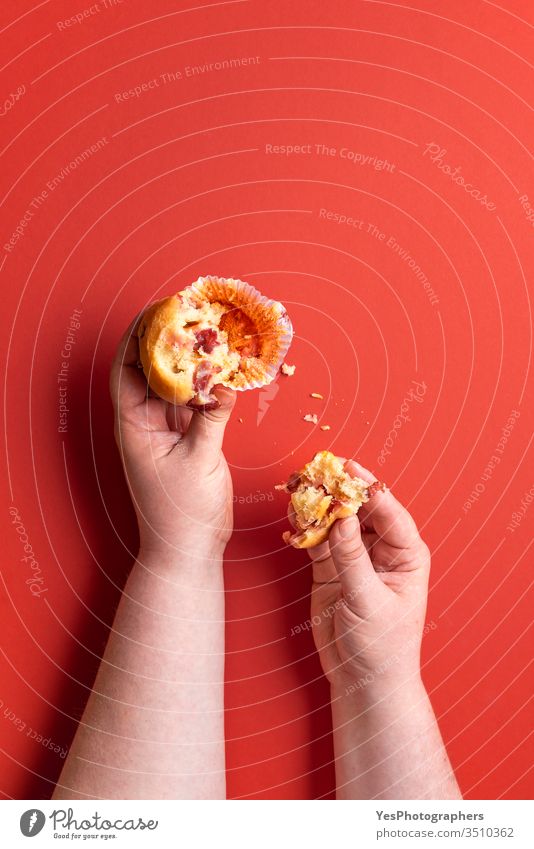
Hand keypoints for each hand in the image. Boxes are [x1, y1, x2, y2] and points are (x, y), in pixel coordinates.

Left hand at [110, 319, 235, 560]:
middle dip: (167, 342)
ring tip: (209, 335)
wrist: (188, 550)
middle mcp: (145, 424)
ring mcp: (166, 431)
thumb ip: (213, 419)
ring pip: (175, 386)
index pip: (127, 370)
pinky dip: (208, 388)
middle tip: (189, 315)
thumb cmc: (182, 513)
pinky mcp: (187, 440)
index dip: (137, 337)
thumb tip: (227, 383)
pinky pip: (195, 404)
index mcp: (134, 426)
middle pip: (151, 371)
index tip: (156, 311)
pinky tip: (224, 372)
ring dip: (190, 363)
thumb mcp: (200, 461)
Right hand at [305, 459, 429, 691]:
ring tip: (299, 487)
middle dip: (340, 490)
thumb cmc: (383, 647)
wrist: (364, 681)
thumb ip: (352, 560)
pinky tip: (292, 517)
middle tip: (318, 470)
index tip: (348, 468)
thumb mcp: (368, 602)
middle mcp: (382, 550)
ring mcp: (355, 558)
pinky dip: (305, 529)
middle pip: (360, 509)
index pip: (389, 511)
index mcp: (406, 554)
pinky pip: (317, 540)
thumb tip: (339, 519)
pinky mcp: (331, 569)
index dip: (369, 487)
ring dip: (319, 505)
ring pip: (336, 521)